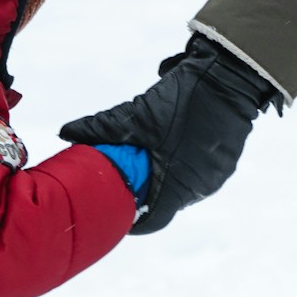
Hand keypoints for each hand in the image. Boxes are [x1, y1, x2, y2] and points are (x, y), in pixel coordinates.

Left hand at [60, 34, 283, 233]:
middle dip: (146, 191)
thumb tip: (65, 133)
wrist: (232, 76)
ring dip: (165, 175)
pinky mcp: (227, 159)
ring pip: (183, 185)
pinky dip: (183, 162)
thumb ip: (101, 127)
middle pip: (166, 201)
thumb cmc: (185, 99)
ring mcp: (217, 174)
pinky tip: (173, 140)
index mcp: (179, 185)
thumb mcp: (137, 114)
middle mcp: (201, 187)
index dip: (131, 221)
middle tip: (126, 176)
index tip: (116, 212)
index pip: (152, 221)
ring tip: (148, 154)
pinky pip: (199, 170)